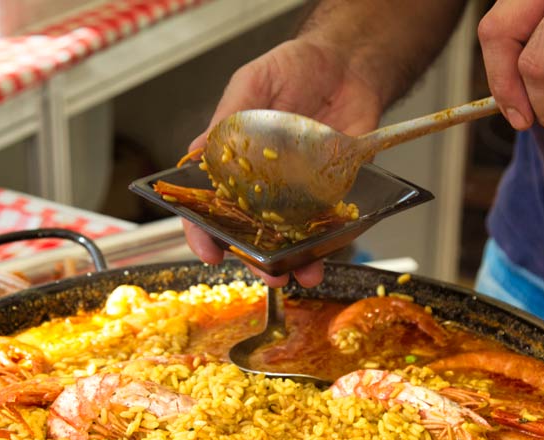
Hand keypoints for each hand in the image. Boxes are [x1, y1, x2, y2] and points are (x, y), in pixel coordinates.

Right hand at [183, 38, 384, 287]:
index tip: (208, 251)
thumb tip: (197, 150)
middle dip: (254, 258)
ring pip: (290, 238)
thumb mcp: (253, 82)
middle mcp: (262, 185)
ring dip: (295, 260)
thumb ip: (228, 116)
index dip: (203, 232)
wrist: (346, 64)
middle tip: (264, 270)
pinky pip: (329, 223)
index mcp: (232, 163)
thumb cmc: (293, 68)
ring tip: (302, 271)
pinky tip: (330, 250)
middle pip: (250, 233)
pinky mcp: (332, 191)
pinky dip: (330, 241)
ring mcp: (297, 192)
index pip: (209, 205)